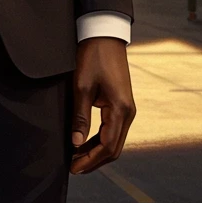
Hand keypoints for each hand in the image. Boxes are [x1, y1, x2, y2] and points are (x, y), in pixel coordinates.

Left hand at [70, 37, 135, 175]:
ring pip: (114, 140)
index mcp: (121, 109)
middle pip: (114, 148)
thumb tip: (76, 143)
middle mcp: (128, 112)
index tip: (73, 168)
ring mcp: (127, 109)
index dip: (90, 160)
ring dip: (97, 152)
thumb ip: (80, 116)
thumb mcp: (82, 86)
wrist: (104, 35)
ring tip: (76, 158)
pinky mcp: (122, 104)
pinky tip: (85, 143)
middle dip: (94, 160)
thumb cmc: (93, 56)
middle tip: (73, 168)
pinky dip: (100, 140)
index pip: (107, 146)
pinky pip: (113, 130)